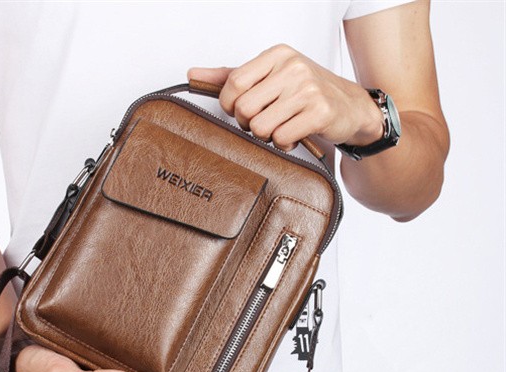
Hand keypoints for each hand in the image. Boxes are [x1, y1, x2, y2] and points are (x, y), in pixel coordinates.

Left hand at [188, 43, 383, 150]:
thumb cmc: (306, 92)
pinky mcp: (319, 112)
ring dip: (267, 136)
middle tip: (263, 122)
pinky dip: (284, 145)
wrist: (350, 106)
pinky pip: (282, 139)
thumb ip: (230, 76)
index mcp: (277, 55)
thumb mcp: (270, 77)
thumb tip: (193, 74)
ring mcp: (307, 90)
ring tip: (280, 128)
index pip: (234, 83)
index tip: (238, 110)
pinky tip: (294, 136)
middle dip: (248, 124)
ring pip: (261, 127)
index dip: (229, 105)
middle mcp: (292, 68)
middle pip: (244, 108)